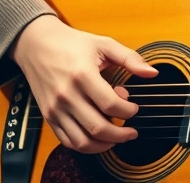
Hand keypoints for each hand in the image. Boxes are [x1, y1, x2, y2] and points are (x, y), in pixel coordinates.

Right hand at [10, 15, 158, 152]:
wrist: (35, 44)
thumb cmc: (71, 43)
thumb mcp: (103, 44)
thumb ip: (130, 58)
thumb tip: (153, 73)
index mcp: (82, 75)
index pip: (111, 105)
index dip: (129, 111)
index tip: (134, 107)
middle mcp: (66, 95)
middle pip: (98, 128)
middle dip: (121, 135)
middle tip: (132, 131)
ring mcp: (55, 109)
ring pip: (82, 142)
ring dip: (105, 145)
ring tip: (117, 138)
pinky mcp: (48, 117)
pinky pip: (68, 141)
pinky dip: (86, 146)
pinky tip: (98, 138)